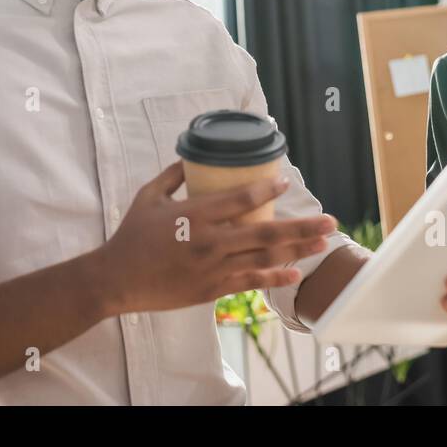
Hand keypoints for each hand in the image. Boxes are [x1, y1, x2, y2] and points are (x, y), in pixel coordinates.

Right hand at [96, 161, 337, 314]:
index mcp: (194, 215)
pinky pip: (249, 281)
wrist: (117, 279)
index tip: (286, 183)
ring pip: (264, 258)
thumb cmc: (131, 235)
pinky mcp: (212, 289)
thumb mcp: (148, 196)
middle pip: (265, 232)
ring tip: (322, 243)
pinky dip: (274, 277)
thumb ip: (172, 175)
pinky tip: (294, 273)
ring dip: (297, 250)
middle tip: (330, 220)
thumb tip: (190, 157)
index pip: (240, 199)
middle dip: (302, 226)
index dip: (267, 190)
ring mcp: (213, 268)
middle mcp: (210, 241)